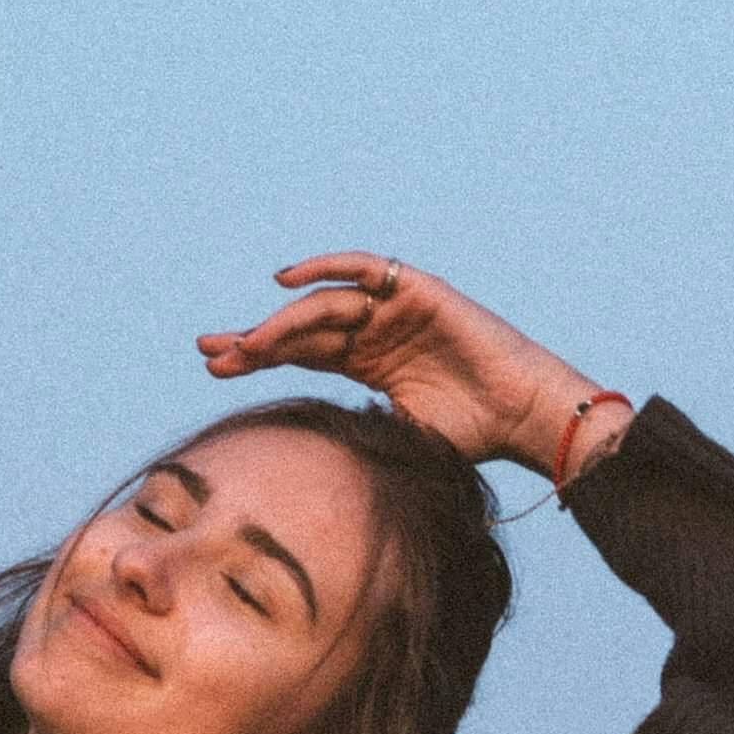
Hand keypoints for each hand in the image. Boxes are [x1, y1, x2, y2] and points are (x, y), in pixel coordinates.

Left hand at [197, 255, 615, 473]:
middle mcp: (373, 332)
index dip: (257, 358)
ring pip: (324, 306)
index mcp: (366, 364)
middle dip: (254, 340)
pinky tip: (285, 282)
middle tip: (213, 353)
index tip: (215, 370)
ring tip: (247, 345)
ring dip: (282, 322)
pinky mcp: (416, 290)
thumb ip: (352, 437)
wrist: (520, 417)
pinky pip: (364, 269)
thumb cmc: (468, 437)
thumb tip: (301, 465)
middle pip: (301, 328)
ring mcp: (393, 309)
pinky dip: (325, 268)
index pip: (300, 354)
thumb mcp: (393, 442)